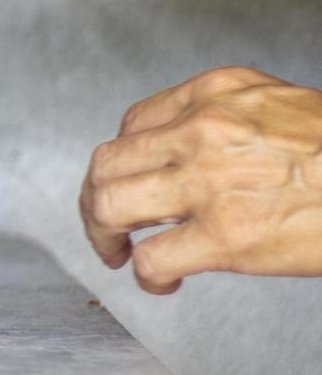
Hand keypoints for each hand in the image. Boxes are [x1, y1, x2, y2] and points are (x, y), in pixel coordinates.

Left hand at [79, 66, 321, 292]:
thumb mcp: (279, 106)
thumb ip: (228, 118)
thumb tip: (193, 147)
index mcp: (214, 93)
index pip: (134, 123)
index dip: (126, 159)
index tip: (132, 181)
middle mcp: (201, 131)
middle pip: (107, 162)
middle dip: (95, 197)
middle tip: (105, 222)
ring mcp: (209, 183)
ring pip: (110, 203)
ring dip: (102, 234)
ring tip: (116, 252)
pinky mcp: (226, 236)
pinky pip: (152, 257)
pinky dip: (144, 274)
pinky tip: (160, 280)